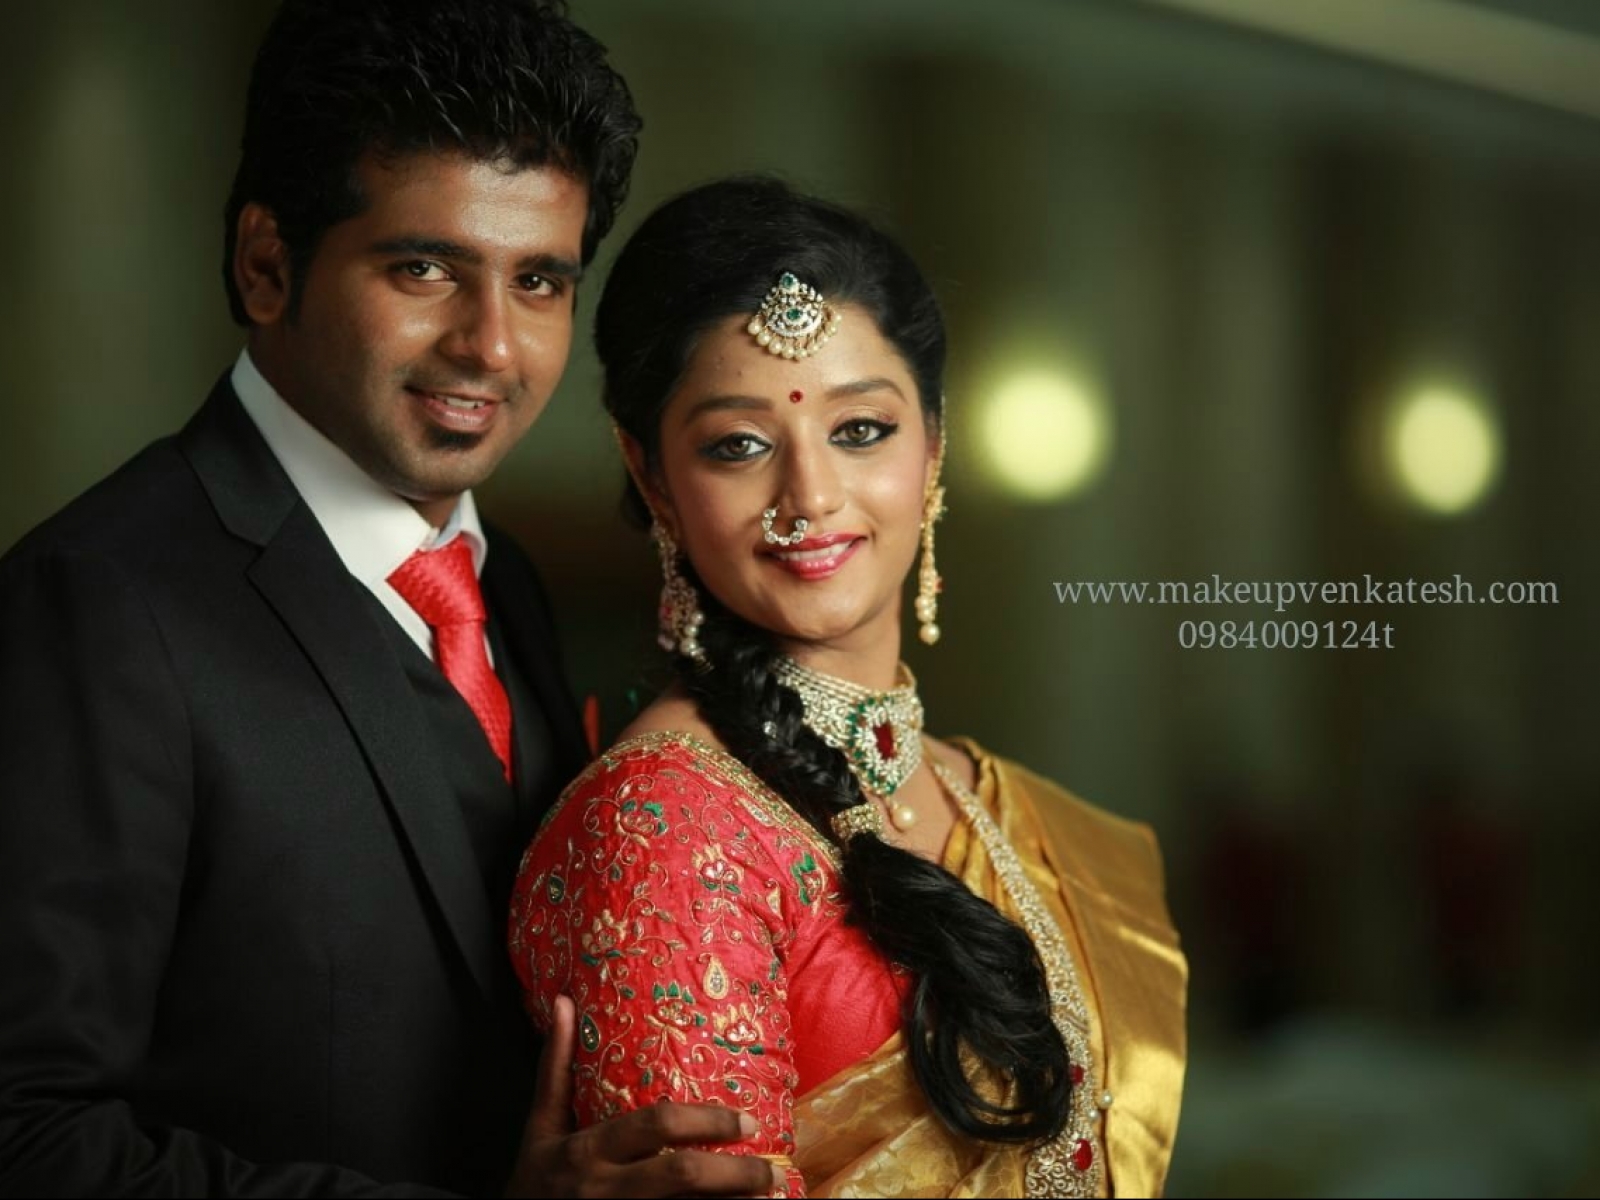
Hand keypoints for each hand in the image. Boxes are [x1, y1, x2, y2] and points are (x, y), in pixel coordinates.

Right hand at [503, 995, 784, 1197]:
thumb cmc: (533, 1181)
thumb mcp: (540, 1127)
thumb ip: (556, 1067)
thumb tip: (564, 1003)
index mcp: (587, 1150)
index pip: (654, 1126)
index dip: (705, 1122)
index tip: (747, 1120)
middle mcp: (605, 1188)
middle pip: (680, 1177)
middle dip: (733, 1174)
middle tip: (771, 1169)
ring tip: (768, 1196)